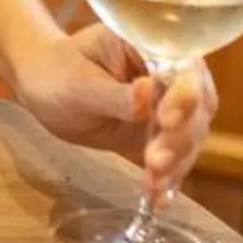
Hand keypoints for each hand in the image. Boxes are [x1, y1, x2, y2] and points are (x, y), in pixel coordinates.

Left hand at [6, 23, 217, 199]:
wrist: (46, 86)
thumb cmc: (59, 72)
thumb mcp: (77, 82)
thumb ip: (113, 93)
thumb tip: (147, 95)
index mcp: (154, 44)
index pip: (182, 69)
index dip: (182, 95)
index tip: (165, 119)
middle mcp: (174, 73)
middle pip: (196, 106)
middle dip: (179, 137)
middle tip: (156, 161)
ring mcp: (173, 106)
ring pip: (190, 135)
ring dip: (177, 162)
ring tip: (156, 184)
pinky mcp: (164, 134)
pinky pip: (176, 156)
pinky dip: (169, 178)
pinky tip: (160, 198)